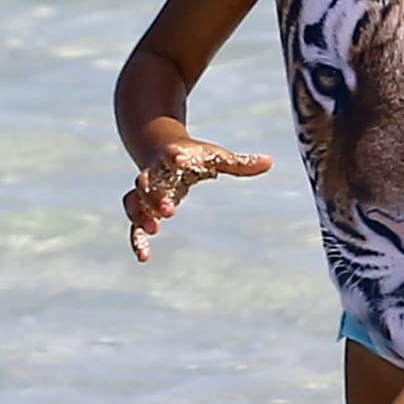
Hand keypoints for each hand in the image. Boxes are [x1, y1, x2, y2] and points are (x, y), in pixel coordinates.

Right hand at [123, 139, 271, 261]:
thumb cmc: (192, 154)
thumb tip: (270, 162)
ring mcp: (146, 190)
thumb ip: (240, 163)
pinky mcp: (143, 205)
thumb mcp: (216, 157)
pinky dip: (136, 239)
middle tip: (170, 210)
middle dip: (155, 195)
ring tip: (154, 230)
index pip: (172, 155)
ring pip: (134, 200)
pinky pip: (134, 222)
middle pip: (147, 181)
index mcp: (173, 156)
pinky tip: (144, 257)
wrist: (159, 147)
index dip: (175, 157)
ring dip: (141, 213)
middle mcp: (155, 172)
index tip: (181, 159)